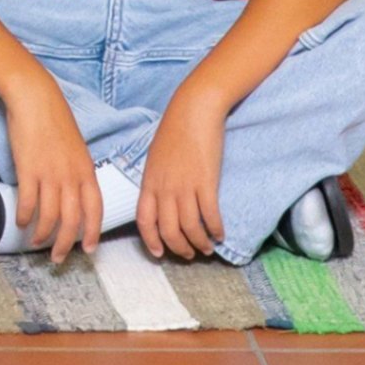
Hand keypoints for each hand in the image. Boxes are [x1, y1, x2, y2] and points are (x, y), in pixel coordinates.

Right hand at [0, 75, 101, 264]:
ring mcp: (50, 174)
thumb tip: (76, 194)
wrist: (35, 98)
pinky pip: (28, 202)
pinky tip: (20, 222)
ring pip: (50, 216)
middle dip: (66, 244)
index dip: (92, 232)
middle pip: (72, 220)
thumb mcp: (76, 147)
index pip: (95, 210)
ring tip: (35, 242)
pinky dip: (24, 216)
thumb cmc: (55, 120)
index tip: (89, 250)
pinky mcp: (28, 169)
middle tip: (58, 258)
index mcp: (86, 171)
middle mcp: (71, 176)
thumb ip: (78, 172)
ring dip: (42, 234)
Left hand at [135, 91, 227, 259]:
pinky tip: (220, 234)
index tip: (160, 254)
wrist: (193, 110)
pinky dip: (215, 229)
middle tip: (189, 255)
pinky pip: (210, 215)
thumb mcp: (156, 157)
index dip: (152, 241)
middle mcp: (164, 188)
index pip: (144, 221)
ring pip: (190, 228)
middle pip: (169, 230)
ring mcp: (185, 186)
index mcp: (149, 182)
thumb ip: (156, 181)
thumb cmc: (174, 130)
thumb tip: (161, 202)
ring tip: (207, 248)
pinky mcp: (206, 182)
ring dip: (199, 243)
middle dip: (179, 248)